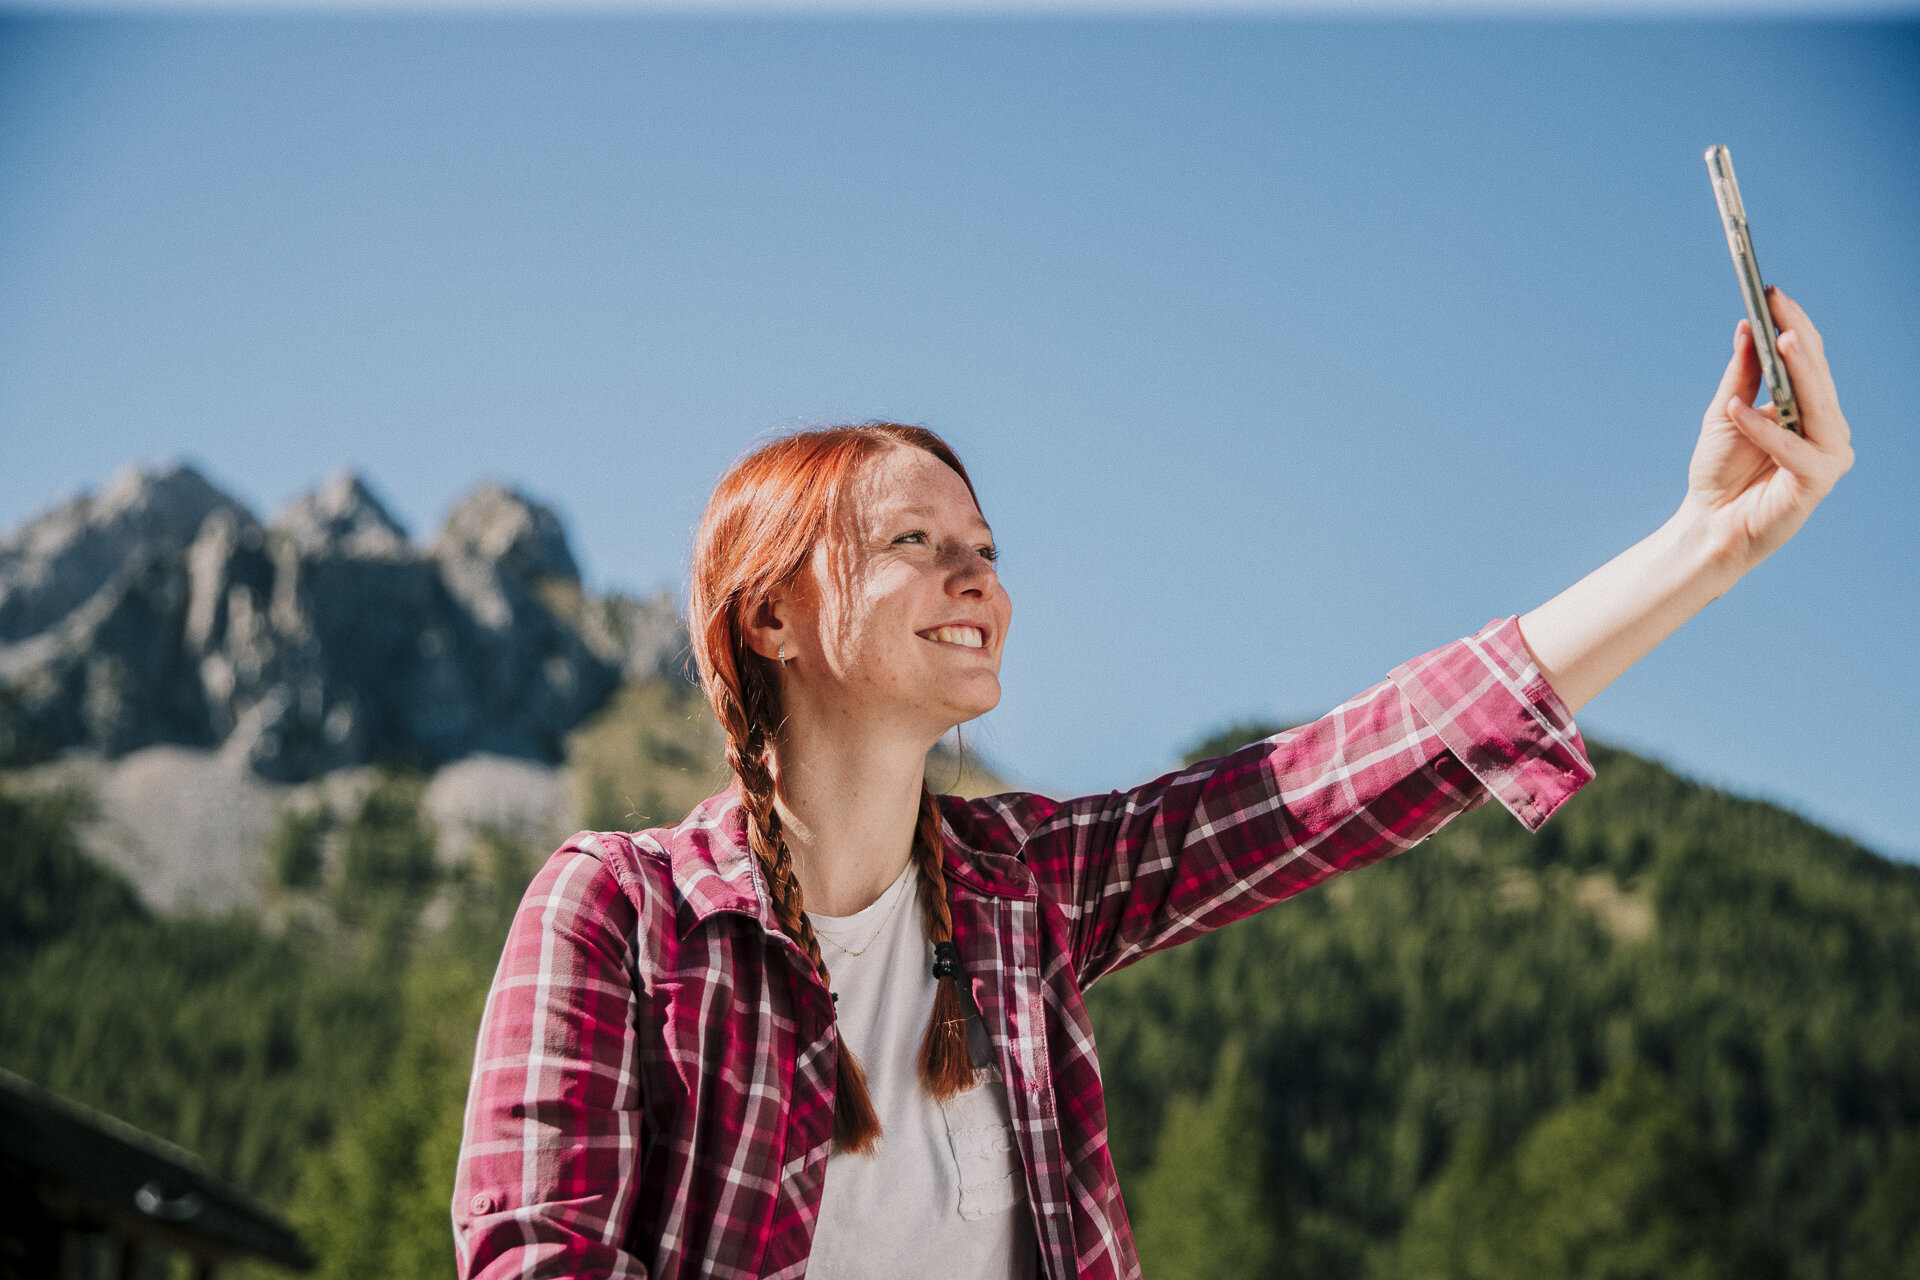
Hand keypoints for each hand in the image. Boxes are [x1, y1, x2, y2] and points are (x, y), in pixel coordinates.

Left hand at [1682, 288, 1853, 572]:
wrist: (1710, 523)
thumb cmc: (1720, 472)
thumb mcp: (1723, 413)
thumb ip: (1740, 375)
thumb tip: (1745, 328)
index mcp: (1808, 408)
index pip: (1807, 357)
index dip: (1791, 323)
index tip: (1771, 292)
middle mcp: (1825, 427)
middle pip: (1818, 375)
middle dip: (1798, 337)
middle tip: (1778, 306)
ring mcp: (1827, 454)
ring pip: (1820, 406)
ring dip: (1800, 373)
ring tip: (1778, 341)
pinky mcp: (1817, 481)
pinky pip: (1794, 449)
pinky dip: (1765, 430)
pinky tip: (1737, 412)